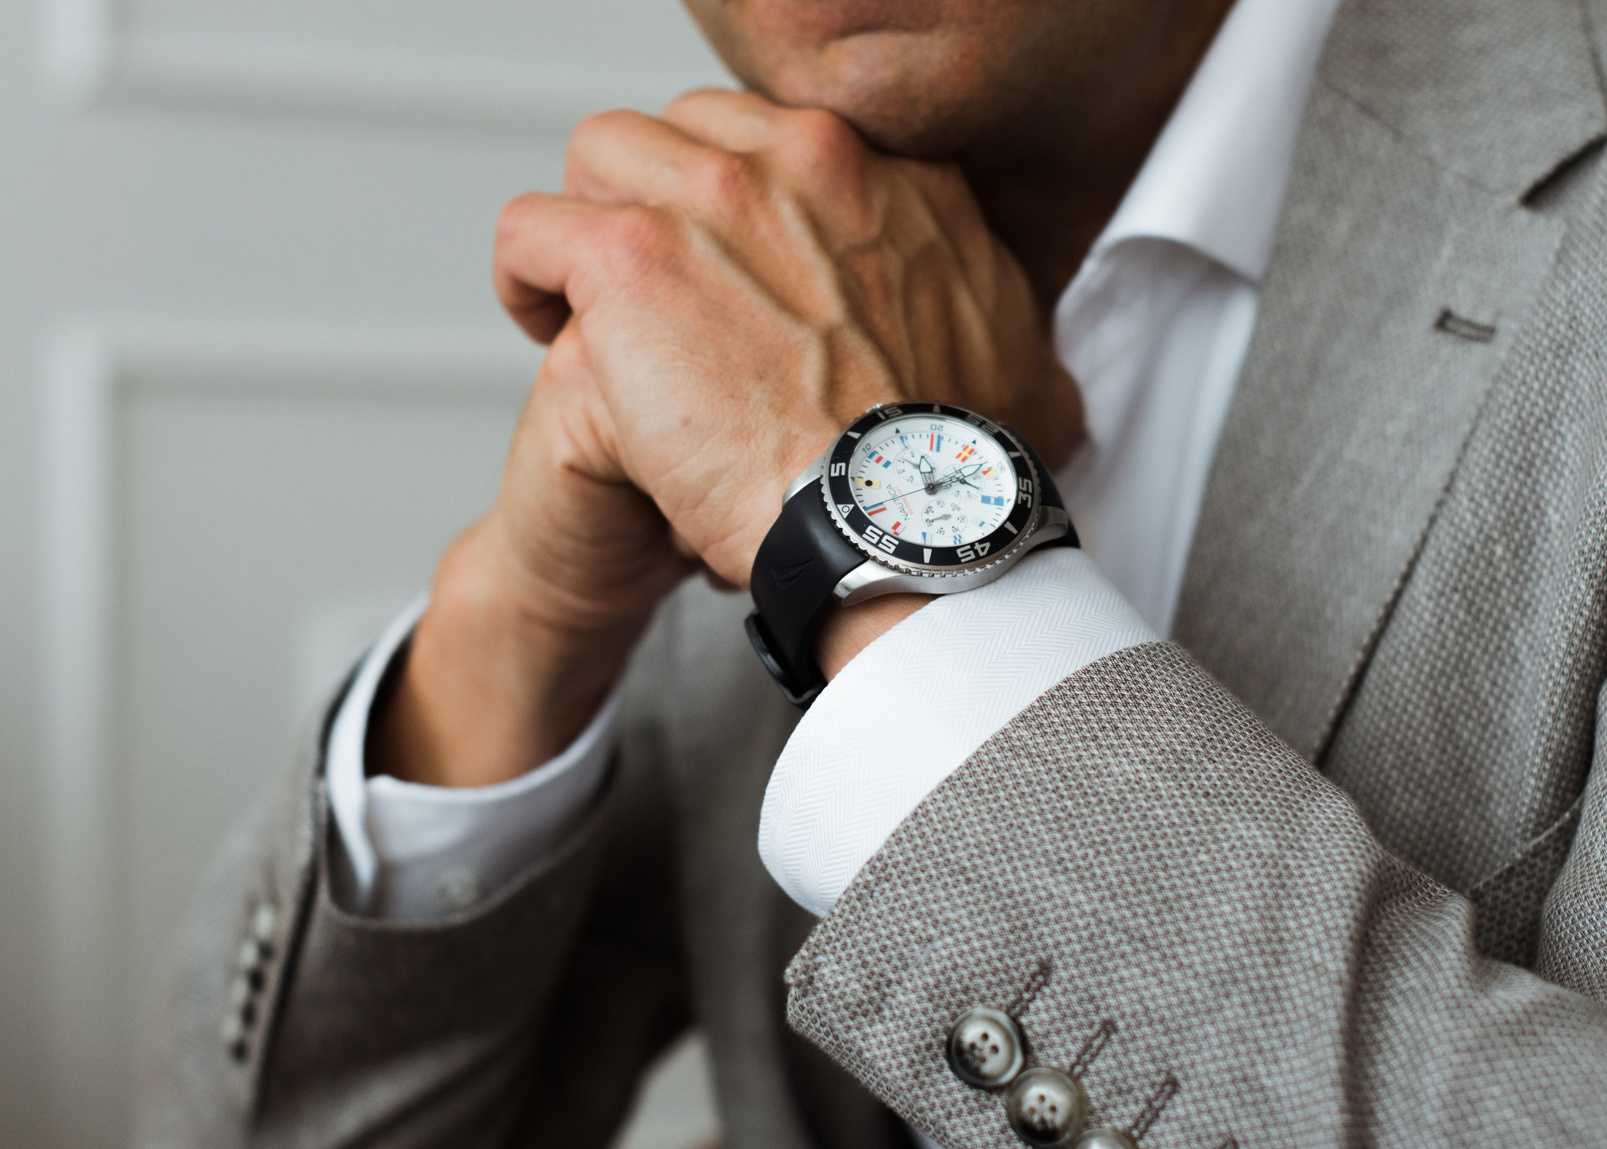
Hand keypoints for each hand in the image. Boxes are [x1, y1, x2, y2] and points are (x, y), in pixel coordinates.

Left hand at [493, 89, 1082, 585]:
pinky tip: (547, 333)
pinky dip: (528, 280)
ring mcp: (713, 199)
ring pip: (603, 155)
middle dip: (665, 204)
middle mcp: (806, 162)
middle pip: (690, 129)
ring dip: (590, 230)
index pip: (783, 140)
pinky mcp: (631, 259)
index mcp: (894, 176)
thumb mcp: (1026, 374)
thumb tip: (1040, 373)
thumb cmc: (949, 471)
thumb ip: (1011, 340)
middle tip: (661, 297)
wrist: (903, 522)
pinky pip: (532, 230)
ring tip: (589, 309)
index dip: (746, 209)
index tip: (736, 277)